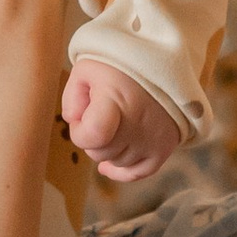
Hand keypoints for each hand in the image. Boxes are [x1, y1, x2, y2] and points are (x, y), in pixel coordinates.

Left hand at [64, 60, 179, 183]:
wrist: (164, 63)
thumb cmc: (120, 66)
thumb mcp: (87, 70)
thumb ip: (71, 99)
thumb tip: (74, 124)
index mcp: (118, 101)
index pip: (93, 136)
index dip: (79, 132)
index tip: (82, 118)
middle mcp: (137, 125)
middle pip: (101, 153)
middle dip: (92, 139)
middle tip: (98, 117)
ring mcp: (153, 139)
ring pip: (116, 162)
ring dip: (108, 149)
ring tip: (113, 126)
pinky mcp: (164, 148)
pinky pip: (137, 173)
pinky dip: (121, 171)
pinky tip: (108, 166)